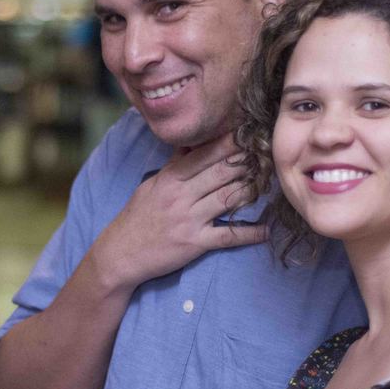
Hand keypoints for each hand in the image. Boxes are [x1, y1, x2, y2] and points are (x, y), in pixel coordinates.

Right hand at [92, 134, 263, 289]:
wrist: (120, 254)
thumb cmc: (137, 217)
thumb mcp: (152, 185)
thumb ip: (174, 165)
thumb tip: (192, 142)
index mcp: (170, 179)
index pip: (204, 155)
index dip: (229, 144)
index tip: (248, 134)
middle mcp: (180, 196)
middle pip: (221, 173)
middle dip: (247, 162)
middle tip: (267, 155)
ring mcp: (189, 220)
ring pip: (228, 199)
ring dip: (252, 191)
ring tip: (269, 183)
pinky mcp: (195, 243)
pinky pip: (228, 236)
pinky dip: (249, 234)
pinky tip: (266, 230)